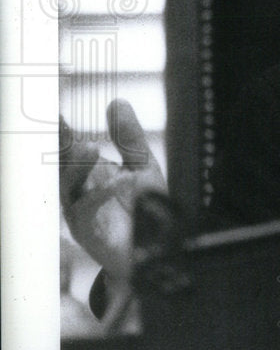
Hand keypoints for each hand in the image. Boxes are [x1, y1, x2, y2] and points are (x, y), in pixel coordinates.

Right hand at [59, 99, 166, 281]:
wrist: (155, 246)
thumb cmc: (144, 206)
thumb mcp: (141, 165)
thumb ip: (129, 137)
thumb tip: (116, 102)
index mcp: (88, 173)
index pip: (69, 148)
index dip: (60, 129)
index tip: (53, 106)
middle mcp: (78, 191)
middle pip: (61, 166)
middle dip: (60, 145)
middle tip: (60, 123)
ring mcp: (80, 212)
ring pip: (68, 188)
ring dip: (78, 167)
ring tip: (91, 146)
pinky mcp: (88, 232)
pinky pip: (88, 211)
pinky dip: (103, 193)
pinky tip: (121, 180)